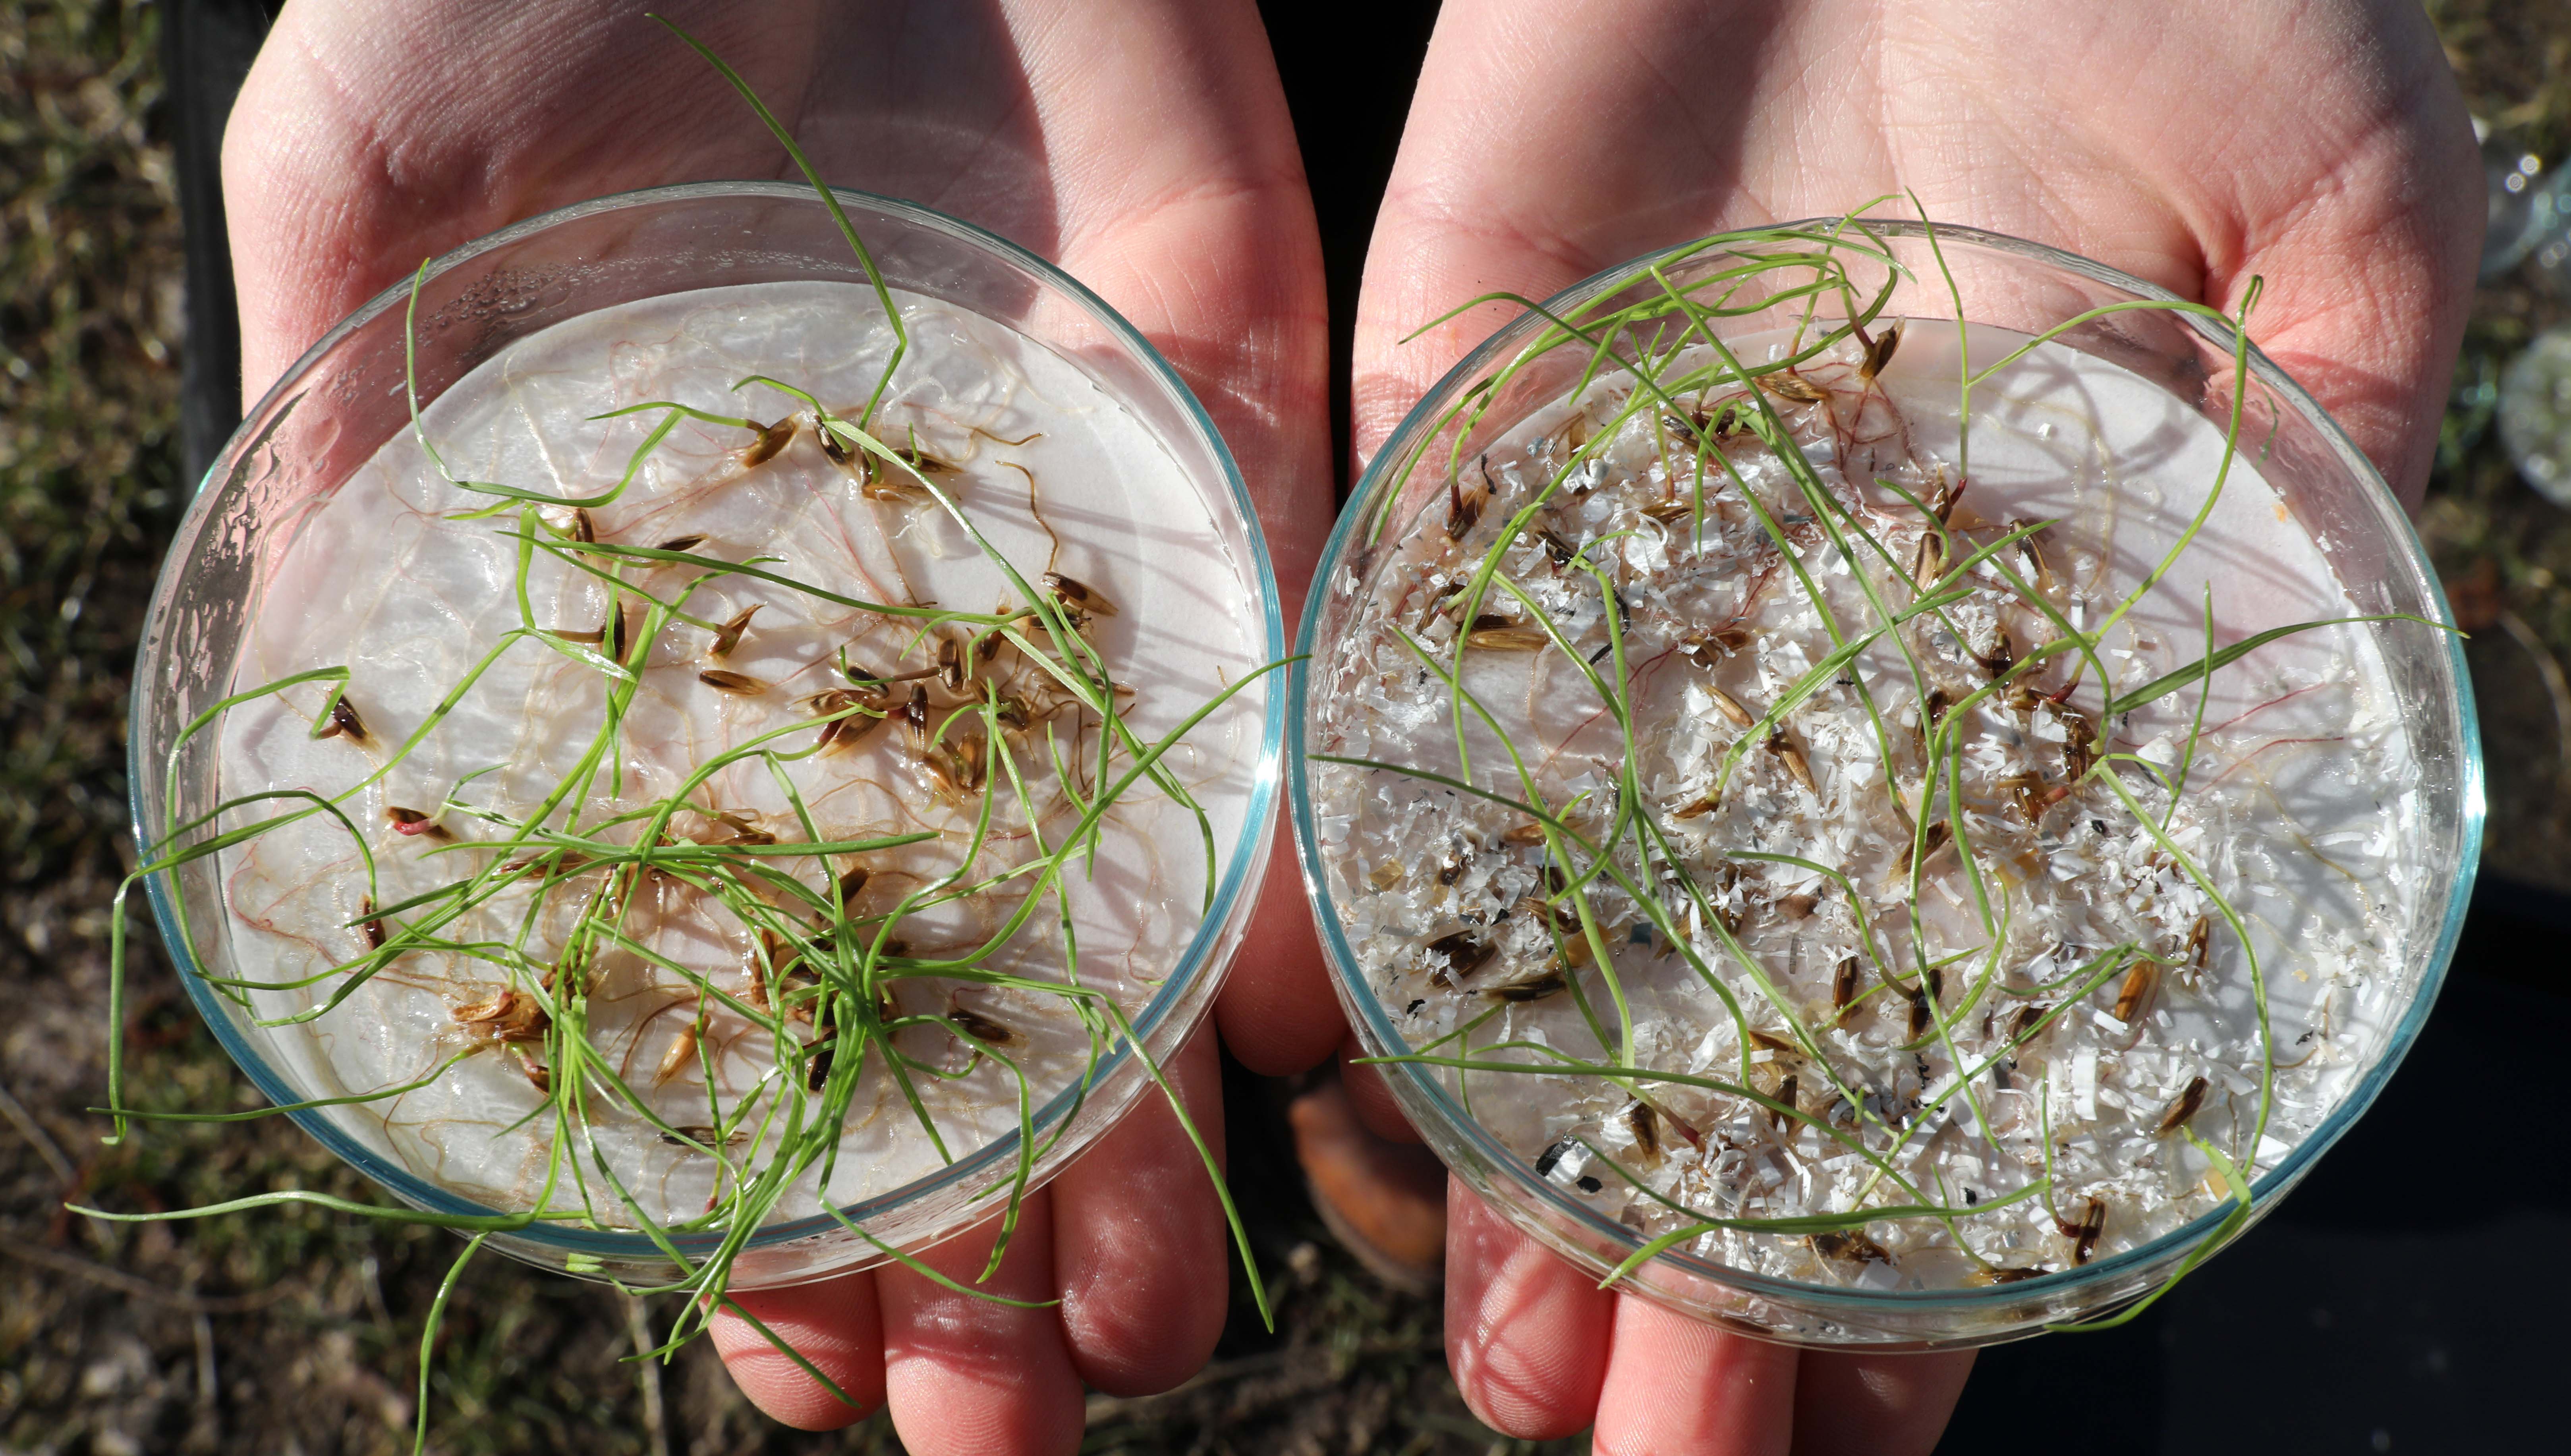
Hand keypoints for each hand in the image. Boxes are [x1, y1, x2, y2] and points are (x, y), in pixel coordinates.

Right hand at [224, 3, 1341, 1449]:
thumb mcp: (369, 178)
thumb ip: (350, 427)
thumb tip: (301, 684)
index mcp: (696, 630)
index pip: (728, 970)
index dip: (752, 1182)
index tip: (792, 1355)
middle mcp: (902, 627)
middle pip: (963, 984)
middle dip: (985, 1214)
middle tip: (1022, 1410)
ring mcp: (1082, 536)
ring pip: (1141, 888)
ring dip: (1149, 1121)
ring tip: (1157, 1319)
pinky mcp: (1230, 410)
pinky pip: (1292, 661)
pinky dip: (1301, 851)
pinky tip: (1302, 1044)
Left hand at [1350, 2, 2478, 1450]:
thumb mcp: (2323, 209)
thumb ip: (2318, 451)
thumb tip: (2325, 695)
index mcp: (1986, 646)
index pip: (1950, 990)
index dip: (1921, 1215)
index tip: (1863, 1408)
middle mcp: (1775, 648)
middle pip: (1715, 1001)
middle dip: (1683, 1233)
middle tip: (1641, 1438)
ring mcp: (1591, 562)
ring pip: (1521, 903)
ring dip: (1502, 1133)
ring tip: (1497, 1339)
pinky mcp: (1432, 441)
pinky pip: (1360, 682)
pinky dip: (1328, 865)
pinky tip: (1320, 1068)